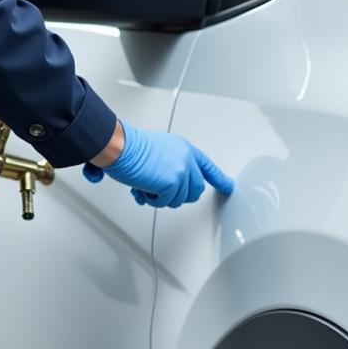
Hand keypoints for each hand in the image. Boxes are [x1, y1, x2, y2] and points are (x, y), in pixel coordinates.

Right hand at [83, 121, 233, 207]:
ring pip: (179, 199)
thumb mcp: (157, 150)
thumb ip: (167, 165)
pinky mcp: (172, 183)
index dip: (219, 178)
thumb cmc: (130, 146)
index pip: (207, 166)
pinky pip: (165, 202)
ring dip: (160, 197)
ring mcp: (181, 171)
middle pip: (194, 189)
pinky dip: (152, 200)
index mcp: (184, 148)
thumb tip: (163, 186)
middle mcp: (186, 158)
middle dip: (177, 195)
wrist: (119, 146)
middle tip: (159, 191)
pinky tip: (143, 188)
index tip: (227, 186)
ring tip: (146, 185)